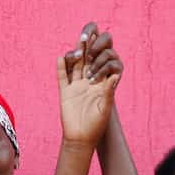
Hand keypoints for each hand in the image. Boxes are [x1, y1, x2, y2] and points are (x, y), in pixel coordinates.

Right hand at [58, 23, 120, 145]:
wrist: (80, 139)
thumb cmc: (96, 126)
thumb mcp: (105, 108)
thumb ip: (109, 92)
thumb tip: (114, 76)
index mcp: (100, 85)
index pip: (102, 65)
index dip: (102, 56)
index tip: (101, 52)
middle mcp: (88, 83)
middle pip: (88, 61)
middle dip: (88, 48)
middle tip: (88, 34)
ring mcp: (76, 87)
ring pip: (75, 66)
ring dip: (76, 54)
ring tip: (78, 43)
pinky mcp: (65, 93)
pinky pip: (62, 78)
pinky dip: (61, 68)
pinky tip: (60, 58)